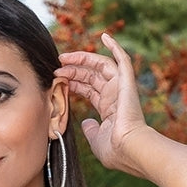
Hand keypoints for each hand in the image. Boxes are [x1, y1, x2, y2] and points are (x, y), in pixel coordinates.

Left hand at [55, 32, 146, 170]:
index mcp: (109, 109)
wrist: (129, 149)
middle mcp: (115, 96)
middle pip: (91, 76)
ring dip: (83, 59)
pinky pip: (122, 59)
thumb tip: (86, 122)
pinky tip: (104, 36)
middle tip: (57, 67)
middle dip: (73, 70)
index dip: (74, 83)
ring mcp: (121, 87)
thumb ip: (90, 129)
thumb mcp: (96, 140)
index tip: (58, 79)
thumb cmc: (115, 151)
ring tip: (64, 57)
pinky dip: (114, 46)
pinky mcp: (127, 82)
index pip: (89, 89)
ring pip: (100, 66)